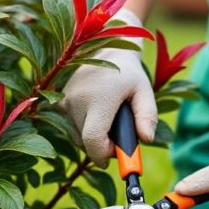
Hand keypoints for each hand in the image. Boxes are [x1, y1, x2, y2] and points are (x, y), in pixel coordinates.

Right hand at [61, 8, 156, 166]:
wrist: (106, 49)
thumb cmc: (129, 74)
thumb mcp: (145, 92)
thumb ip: (148, 116)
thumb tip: (146, 140)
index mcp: (99, 99)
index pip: (92, 139)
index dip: (102, 155)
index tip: (113, 159)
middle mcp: (77, 100)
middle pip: (86, 141)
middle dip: (103, 145)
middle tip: (119, 134)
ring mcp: (66, 100)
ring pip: (78, 135)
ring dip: (94, 135)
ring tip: (109, 118)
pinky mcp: (61, 101)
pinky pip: (72, 125)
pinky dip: (85, 126)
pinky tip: (97, 112)